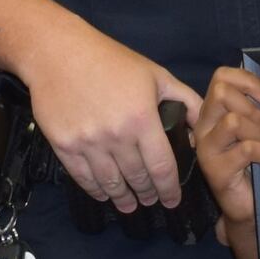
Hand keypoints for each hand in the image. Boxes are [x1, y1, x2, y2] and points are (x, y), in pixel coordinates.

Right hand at [14, 19, 198, 209]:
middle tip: (152, 201)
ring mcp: (87, 143)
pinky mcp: (64, 145)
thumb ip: (186, 101)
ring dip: (123, 199)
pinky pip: (83, 178)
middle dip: (148, 195)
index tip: (173, 200)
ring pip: (111, 183)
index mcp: (142, 119)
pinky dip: (96, 190)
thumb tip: (201, 130)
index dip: (169, 190)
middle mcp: (116, 136)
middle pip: (137, 179)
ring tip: (130, 205)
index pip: (161, 167)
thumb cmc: (110, 60)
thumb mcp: (156, 74)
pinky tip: (104, 194)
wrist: (58, 52)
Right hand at [187, 67, 259, 229]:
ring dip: (259, 133)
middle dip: (252, 107)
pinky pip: (245, 149)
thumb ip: (252, 111)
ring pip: (232, 121)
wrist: (245, 204)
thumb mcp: (251, 131)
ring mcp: (207, 149)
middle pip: (221, 93)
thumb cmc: (250, 165)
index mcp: (211, 114)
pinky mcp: (216, 169)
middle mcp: (203, 128)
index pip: (221, 78)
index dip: (247, 80)